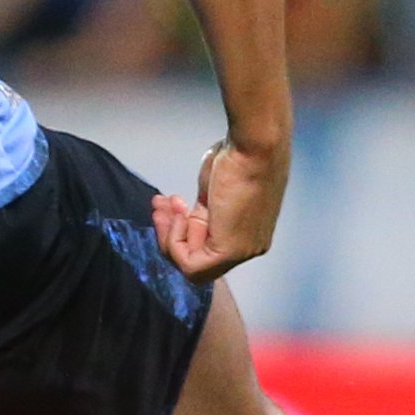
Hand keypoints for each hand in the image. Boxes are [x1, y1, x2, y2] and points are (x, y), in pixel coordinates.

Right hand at [152, 136, 286, 283]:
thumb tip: (185, 219)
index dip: (180, 231)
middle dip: (170, 234)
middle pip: (197, 260)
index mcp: (245, 233)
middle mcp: (247, 247)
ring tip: (164, 207)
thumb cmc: (238, 156)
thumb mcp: (213, 190)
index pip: (205, 249)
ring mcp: (242, 252)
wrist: (254, 146)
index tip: (172, 203)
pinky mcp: (231, 250)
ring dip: (169, 237)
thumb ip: (202, 212)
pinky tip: (179, 216)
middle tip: (160, 207)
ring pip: (193, 268)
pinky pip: (192, 265)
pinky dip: (175, 243)